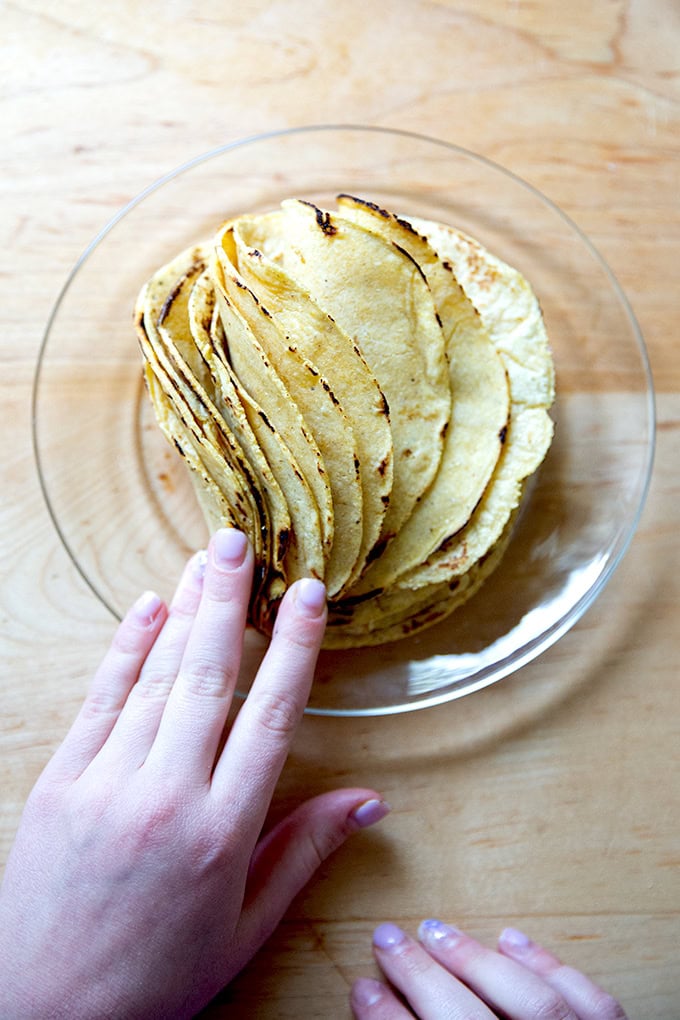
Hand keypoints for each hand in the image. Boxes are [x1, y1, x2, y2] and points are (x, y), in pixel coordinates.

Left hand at [0, 529, 388, 1018]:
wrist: (46, 1013)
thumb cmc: (156, 976)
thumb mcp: (245, 927)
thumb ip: (306, 853)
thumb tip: (368, 799)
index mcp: (221, 833)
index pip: (270, 717)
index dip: (293, 649)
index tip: (307, 596)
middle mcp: (166, 796)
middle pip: (208, 678)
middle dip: (228, 602)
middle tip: (240, 542)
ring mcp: (107, 784)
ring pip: (156, 678)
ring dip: (184, 612)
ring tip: (205, 560)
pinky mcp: (61, 782)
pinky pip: (100, 700)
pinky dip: (125, 649)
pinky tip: (146, 608)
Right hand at [351, 921, 627, 1018]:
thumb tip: (379, 1008)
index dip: (387, 1019)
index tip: (361, 988)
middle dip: (423, 976)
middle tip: (387, 940)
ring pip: (533, 1003)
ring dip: (477, 961)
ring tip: (437, 931)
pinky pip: (592, 1005)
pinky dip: (551, 968)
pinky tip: (514, 940)